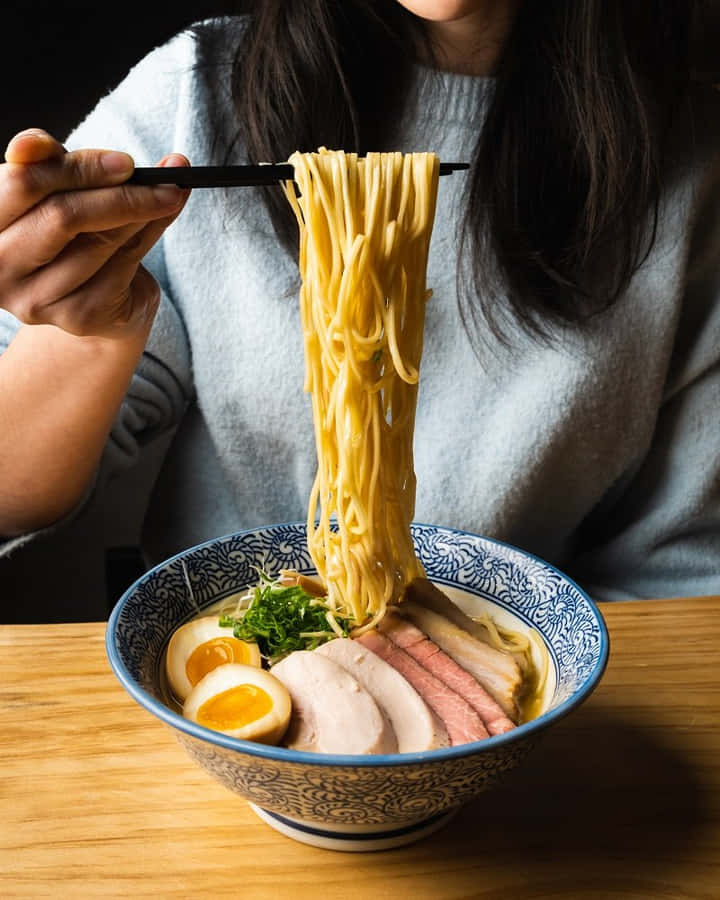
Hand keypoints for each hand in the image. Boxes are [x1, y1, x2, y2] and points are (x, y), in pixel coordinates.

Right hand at [0, 128, 189, 338]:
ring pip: (100, 241)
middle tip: (167, 179)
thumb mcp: (52, 192)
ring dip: (143, 213)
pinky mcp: (76, 317)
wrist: (90, 296)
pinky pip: (123, 267)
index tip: (126, 161)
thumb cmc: (66, 233)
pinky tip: (159, 222)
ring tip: (168, 196)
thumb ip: (47, 167)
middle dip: (121, 193)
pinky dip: (150, 238)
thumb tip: (35, 143)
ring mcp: (36, 298)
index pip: (24, 183)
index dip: (78, 168)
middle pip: (63, 216)